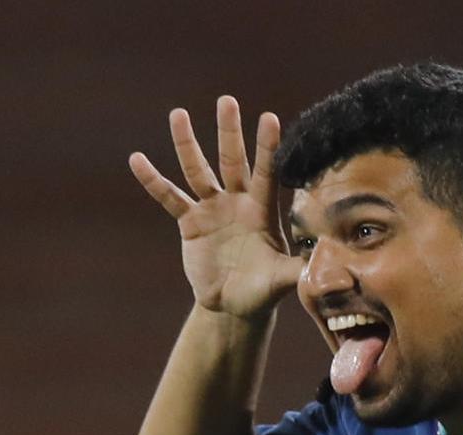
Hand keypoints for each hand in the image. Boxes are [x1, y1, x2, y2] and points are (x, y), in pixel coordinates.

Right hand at [129, 96, 303, 319]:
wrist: (232, 305)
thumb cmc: (262, 290)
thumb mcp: (283, 279)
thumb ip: (299, 267)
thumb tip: (325, 260)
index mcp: (262, 209)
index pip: (266, 172)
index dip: (266, 148)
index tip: (269, 118)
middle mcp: (237, 201)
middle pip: (232, 161)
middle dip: (229, 132)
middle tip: (226, 101)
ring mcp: (212, 208)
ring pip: (198, 170)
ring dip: (187, 143)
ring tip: (178, 114)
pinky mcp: (190, 221)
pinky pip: (169, 197)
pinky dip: (153, 180)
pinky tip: (137, 160)